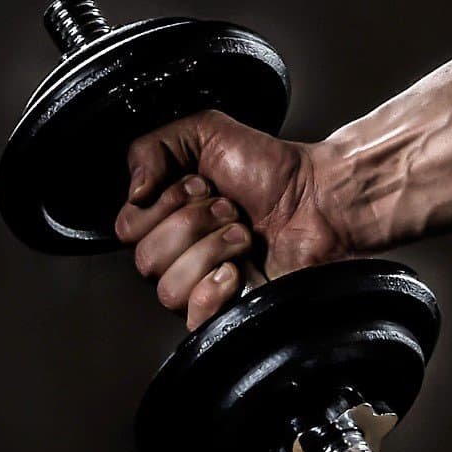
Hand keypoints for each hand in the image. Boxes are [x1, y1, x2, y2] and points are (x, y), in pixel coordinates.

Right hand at [112, 111, 348, 327]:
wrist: (323, 200)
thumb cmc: (274, 171)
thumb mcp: (206, 132)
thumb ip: (153, 147)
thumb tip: (133, 192)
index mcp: (167, 218)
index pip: (128, 227)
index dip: (166, 203)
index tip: (203, 185)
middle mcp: (180, 255)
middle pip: (145, 258)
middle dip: (194, 223)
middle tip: (230, 209)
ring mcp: (202, 287)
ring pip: (168, 288)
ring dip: (212, 251)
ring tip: (244, 235)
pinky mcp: (228, 314)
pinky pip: (194, 319)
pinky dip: (214, 290)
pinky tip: (238, 269)